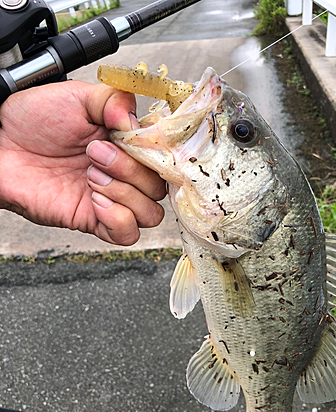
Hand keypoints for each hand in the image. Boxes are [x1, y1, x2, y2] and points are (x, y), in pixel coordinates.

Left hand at [0, 81, 165, 245]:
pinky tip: (95, 200)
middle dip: (131, 171)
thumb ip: (113, 100)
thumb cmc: (32, 121)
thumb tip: (136, 120)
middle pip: (158, 188)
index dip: (154, 153)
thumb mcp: (76, 96)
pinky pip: (127, 235)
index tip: (130, 140)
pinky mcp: (94, 221)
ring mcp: (111, 199)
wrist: (1, 146)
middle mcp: (123, 174)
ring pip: (150, 214)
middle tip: (96, 154)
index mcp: (125, 145)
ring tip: (92, 176)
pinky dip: (118, 218)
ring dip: (125, 194)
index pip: (163, 158)